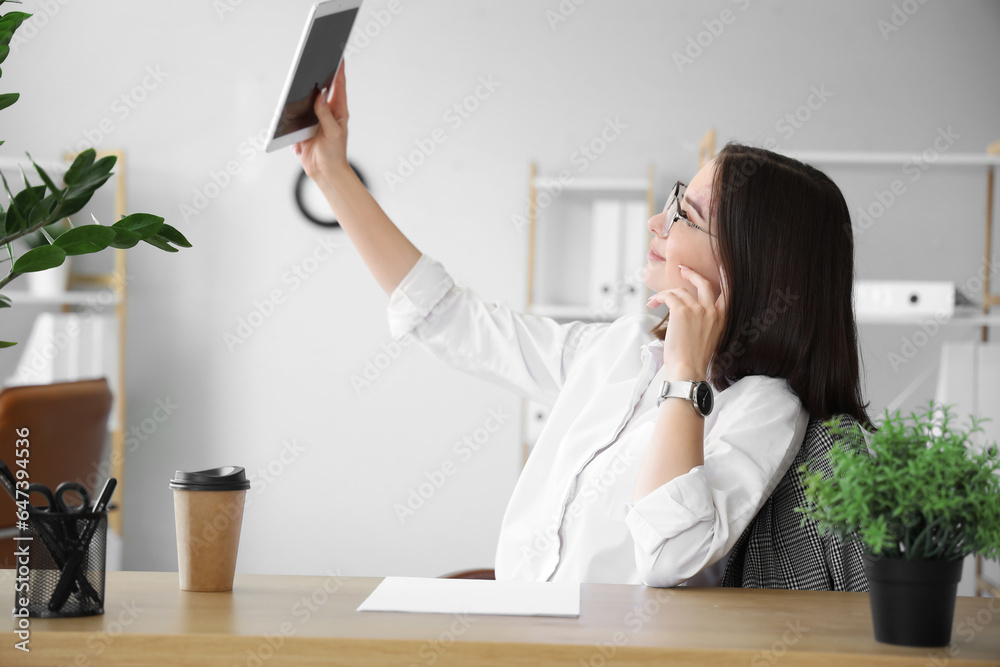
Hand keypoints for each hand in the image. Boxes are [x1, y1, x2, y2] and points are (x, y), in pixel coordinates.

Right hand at [293, 60, 349, 184]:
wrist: (324, 172)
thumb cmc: (334, 154)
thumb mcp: (333, 133)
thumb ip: (326, 114)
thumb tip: (320, 95)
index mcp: (338, 111)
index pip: (339, 86)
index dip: (339, 70)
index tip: (338, 55)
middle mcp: (326, 112)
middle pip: (321, 89)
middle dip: (318, 75)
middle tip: (316, 59)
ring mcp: (314, 118)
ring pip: (306, 99)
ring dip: (301, 92)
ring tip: (299, 78)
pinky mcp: (302, 126)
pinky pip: (295, 114)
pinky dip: (291, 111)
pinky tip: (289, 102)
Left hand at [647, 265, 726, 378]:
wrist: (688, 369)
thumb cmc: (694, 359)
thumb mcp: (709, 338)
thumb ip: (707, 322)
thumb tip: (691, 311)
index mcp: (722, 318)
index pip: (728, 291)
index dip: (725, 276)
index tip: (724, 265)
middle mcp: (712, 311)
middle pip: (703, 283)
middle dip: (692, 274)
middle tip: (682, 270)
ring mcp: (697, 310)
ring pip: (679, 291)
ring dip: (665, 294)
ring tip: (656, 301)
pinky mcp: (681, 311)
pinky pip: (668, 296)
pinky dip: (658, 298)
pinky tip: (652, 304)